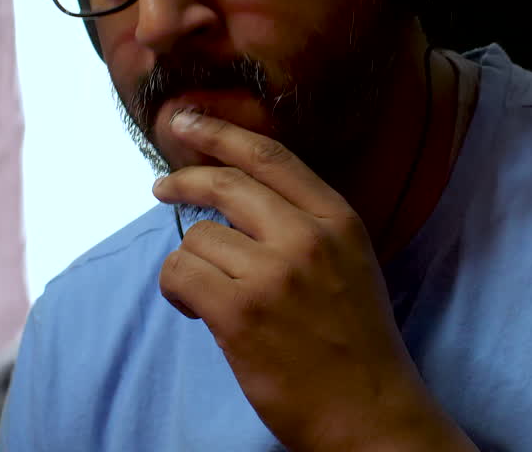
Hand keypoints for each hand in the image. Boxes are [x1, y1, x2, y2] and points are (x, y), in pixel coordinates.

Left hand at [154, 111, 475, 451]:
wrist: (369, 411)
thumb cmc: (355, 342)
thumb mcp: (349, 261)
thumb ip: (304, 222)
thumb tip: (236, 191)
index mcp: (338, 219)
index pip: (270, 156)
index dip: (221, 131)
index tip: (186, 120)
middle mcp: (306, 237)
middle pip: (225, 184)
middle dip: (183, 180)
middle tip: (161, 188)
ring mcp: (273, 274)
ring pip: (198, 237)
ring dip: (193, 263)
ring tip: (212, 294)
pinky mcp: (241, 312)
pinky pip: (181, 274)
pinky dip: (177, 290)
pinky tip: (196, 309)